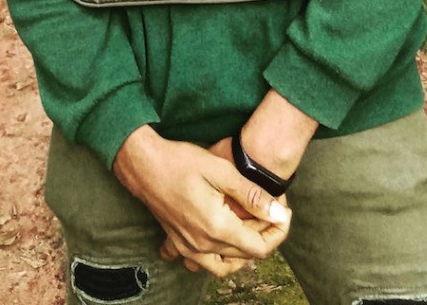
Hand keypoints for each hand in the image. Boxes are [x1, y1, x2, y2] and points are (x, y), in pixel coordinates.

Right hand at [113, 126, 291, 276]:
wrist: (143, 164)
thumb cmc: (181, 162)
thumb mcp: (222, 170)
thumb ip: (252, 195)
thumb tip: (279, 214)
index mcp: (217, 227)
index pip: (260, 248)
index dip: (277, 232)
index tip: (283, 210)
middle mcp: (202, 245)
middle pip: (245, 256)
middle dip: (263, 233)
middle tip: (268, 207)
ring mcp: (188, 247)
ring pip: (225, 265)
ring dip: (242, 250)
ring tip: (249, 224)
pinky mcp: (177, 243)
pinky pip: (203, 263)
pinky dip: (217, 256)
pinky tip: (221, 236)